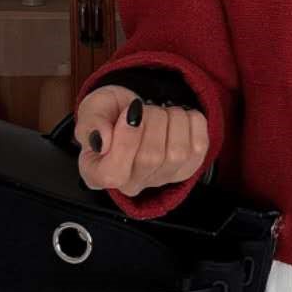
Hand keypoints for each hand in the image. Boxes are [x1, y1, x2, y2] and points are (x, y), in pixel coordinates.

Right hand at [74, 85, 209, 198]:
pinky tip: (177, 117)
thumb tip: (103, 139)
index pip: (114, 173)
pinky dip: (192, 121)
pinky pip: (200, 147)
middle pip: (150, 158)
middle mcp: (130, 184)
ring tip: (159, 111)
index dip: (126, 140)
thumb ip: (91, 123)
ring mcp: (160, 179)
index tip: (131, 112)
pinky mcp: (186, 169)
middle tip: (144, 107)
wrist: (133, 108)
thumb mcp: (91, 109)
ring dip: (171, 119)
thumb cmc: (109, 112)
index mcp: (98, 174)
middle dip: (151, 120)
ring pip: (177, 153)